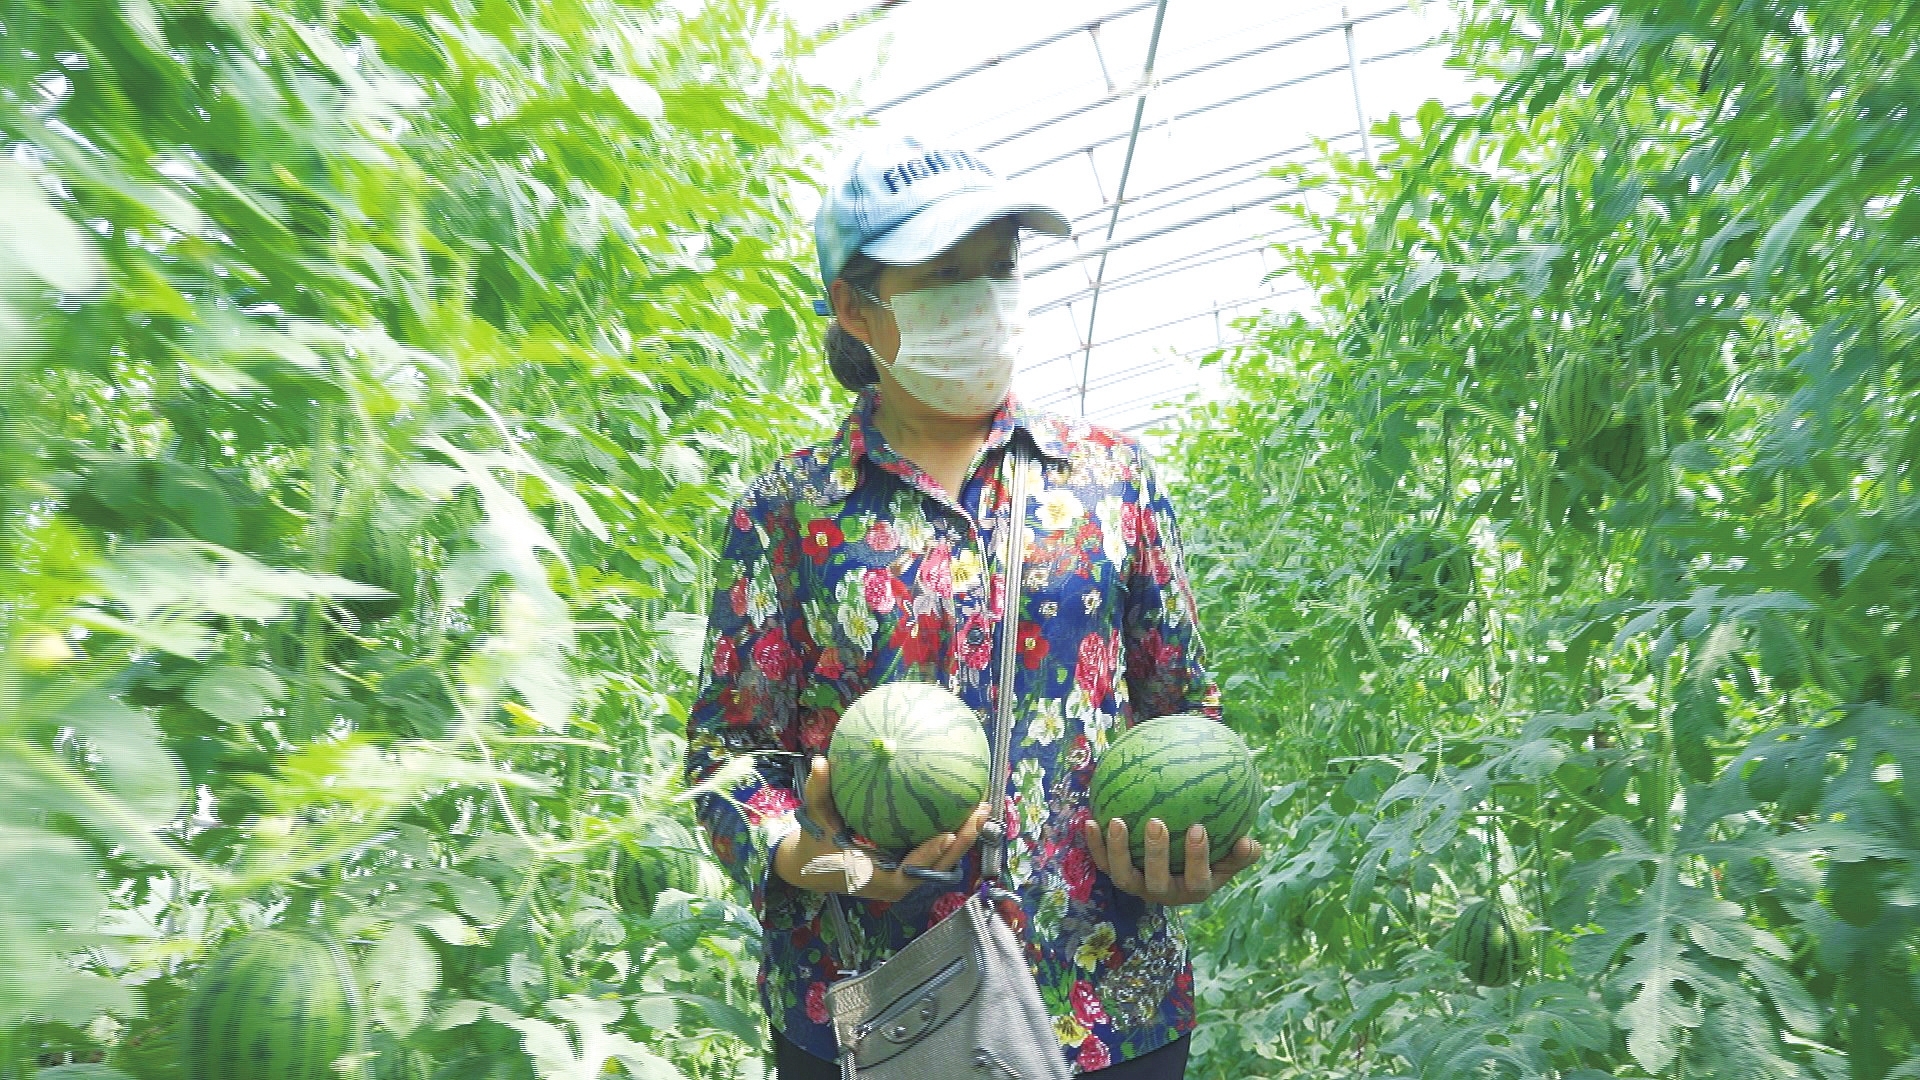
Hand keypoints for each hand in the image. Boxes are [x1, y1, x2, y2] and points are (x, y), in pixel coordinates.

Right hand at [773, 755, 988, 903]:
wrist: (812, 868)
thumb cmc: (815, 843)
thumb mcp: (815, 819)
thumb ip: (818, 792)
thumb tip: (820, 762)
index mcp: (873, 876)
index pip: (908, 872)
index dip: (929, 855)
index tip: (947, 834)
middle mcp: (895, 883)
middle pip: (936, 867)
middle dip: (961, 842)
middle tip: (978, 813)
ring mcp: (904, 878)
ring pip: (940, 862)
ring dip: (963, 838)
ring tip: (981, 808)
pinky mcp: (909, 870)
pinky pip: (934, 854)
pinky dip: (951, 835)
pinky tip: (964, 807)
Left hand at [1084, 817, 1261, 906]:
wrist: (1178, 868)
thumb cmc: (1209, 858)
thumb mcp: (1230, 859)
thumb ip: (1242, 854)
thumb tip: (1250, 842)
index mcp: (1194, 890)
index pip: (1197, 878)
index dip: (1197, 857)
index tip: (1198, 827)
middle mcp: (1164, 893)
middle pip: (1157, 881)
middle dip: (1156, 854)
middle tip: (1156, 822)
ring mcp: (1138, 887)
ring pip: (1123, 876)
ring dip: (1118, 850)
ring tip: (1117, 821)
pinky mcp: (1118, 877)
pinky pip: (1103, 863)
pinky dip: (1095, 845)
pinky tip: (1090, 819)